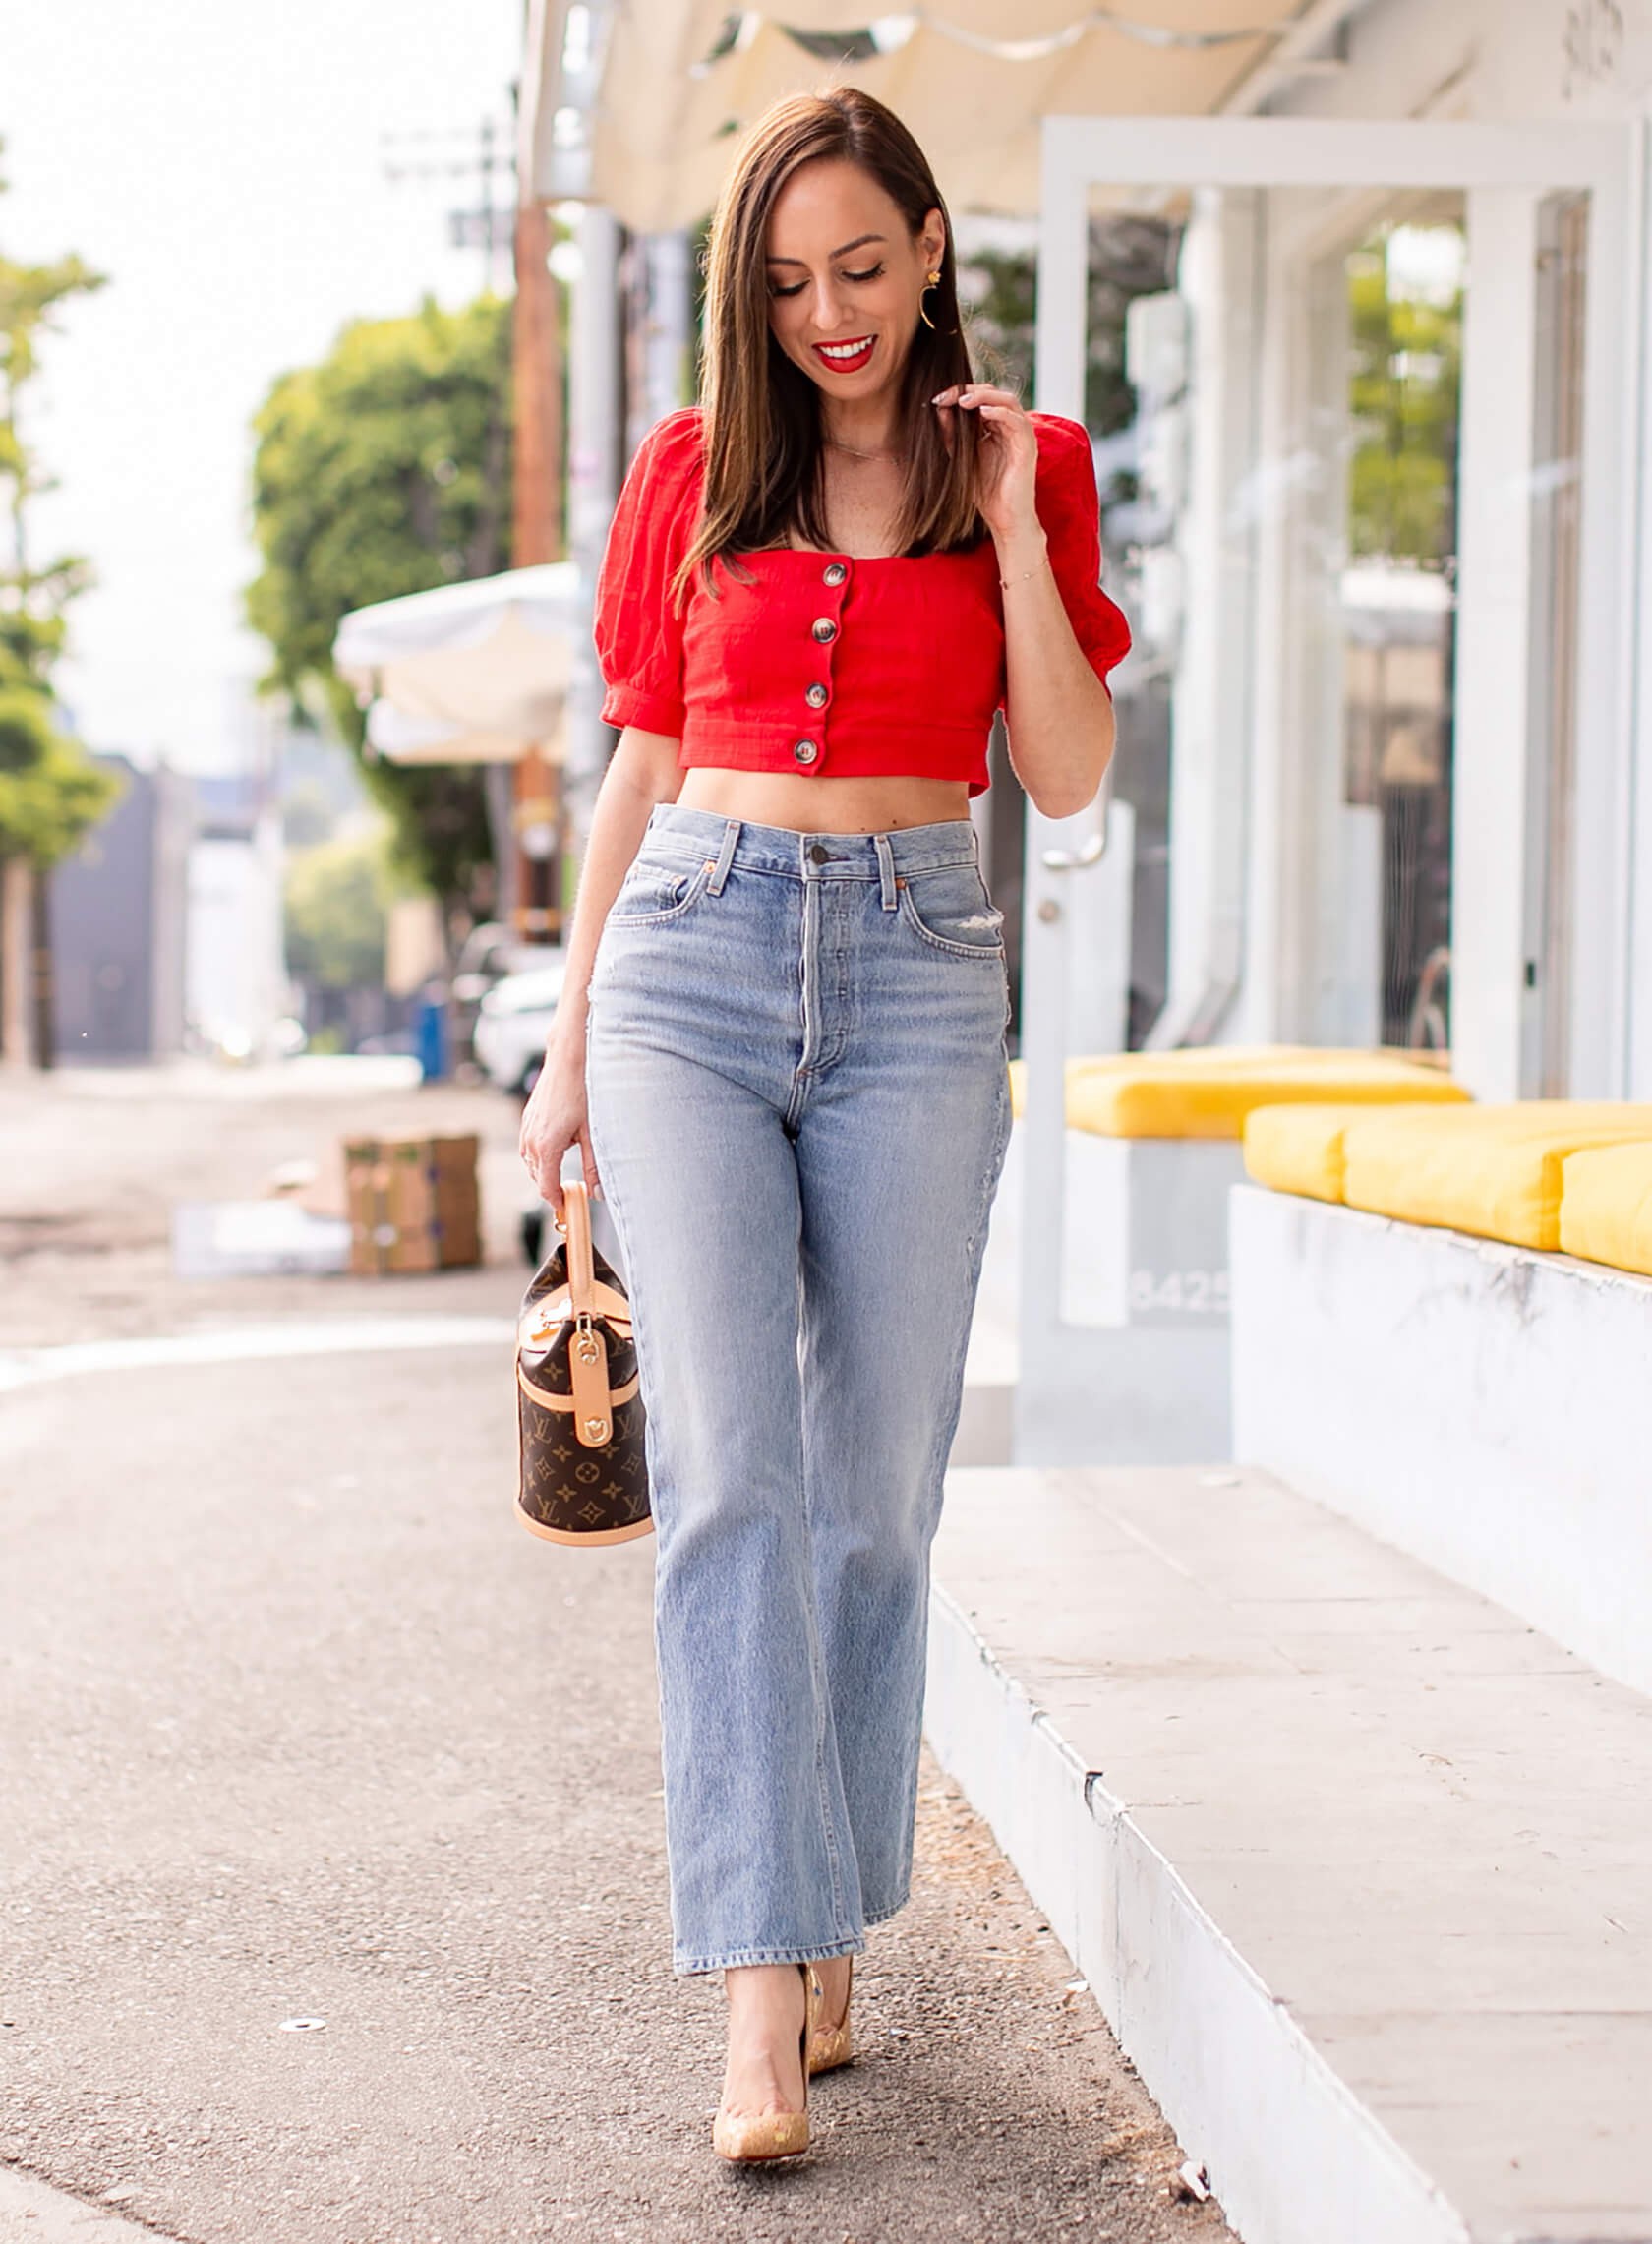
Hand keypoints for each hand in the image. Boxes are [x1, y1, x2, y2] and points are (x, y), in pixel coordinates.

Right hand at [518, 1037, 601, 1220]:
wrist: (569, 1059)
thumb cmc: (583, 1091)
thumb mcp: (593, 1132)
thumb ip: (593, 1166)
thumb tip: (597, 1192)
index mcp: (546, 1147)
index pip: (546, 1187)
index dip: (557, 1201)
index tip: (567, 1208)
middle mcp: (530, 1140)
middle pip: (537, 1177)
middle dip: (551, 1187)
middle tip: (571, 1193)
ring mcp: (526, 1128)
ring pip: (531, 1162)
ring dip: (545, 1171)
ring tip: (565, 1172)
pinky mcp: (528, 1118)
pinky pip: (529, 1146)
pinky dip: (540, 1155)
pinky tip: (558, 1148)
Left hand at [930, 382, 1039, 541]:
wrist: (1004, 519)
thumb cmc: (985, 493)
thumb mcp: (962, 458)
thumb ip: (952, 435)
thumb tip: (939, 409)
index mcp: (996, 427)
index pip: (980, 399)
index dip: (960, 394)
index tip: (937, 399)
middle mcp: (1010, 427)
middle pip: (993, 394)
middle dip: (969, 391)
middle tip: (947, 396)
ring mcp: (1021, 435)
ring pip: (1007, 401)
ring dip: (984, 397)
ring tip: (962, 401)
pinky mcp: (1028, 446)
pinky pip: (1016, 421)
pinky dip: (1000, 413)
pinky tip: (982, 414)